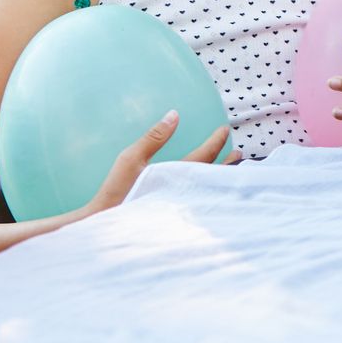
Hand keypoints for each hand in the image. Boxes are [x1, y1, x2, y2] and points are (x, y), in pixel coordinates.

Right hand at [80, 111, 234, 218]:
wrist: (103, 227)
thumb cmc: (116, 192)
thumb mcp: (130, 160)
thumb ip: (153, 137)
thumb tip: (174, 115)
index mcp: (178, 178)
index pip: (205, 156)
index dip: (216, 142)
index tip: (224, 130)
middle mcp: (186, 195)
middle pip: (215, 177)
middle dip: (228, 164)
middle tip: (239, 154)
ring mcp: (183, 209)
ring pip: (210, 191)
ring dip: (221, 179)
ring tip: (231, 171)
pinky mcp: (177, 221)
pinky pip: (200, 203)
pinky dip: (209, 193)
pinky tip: (209, 191)